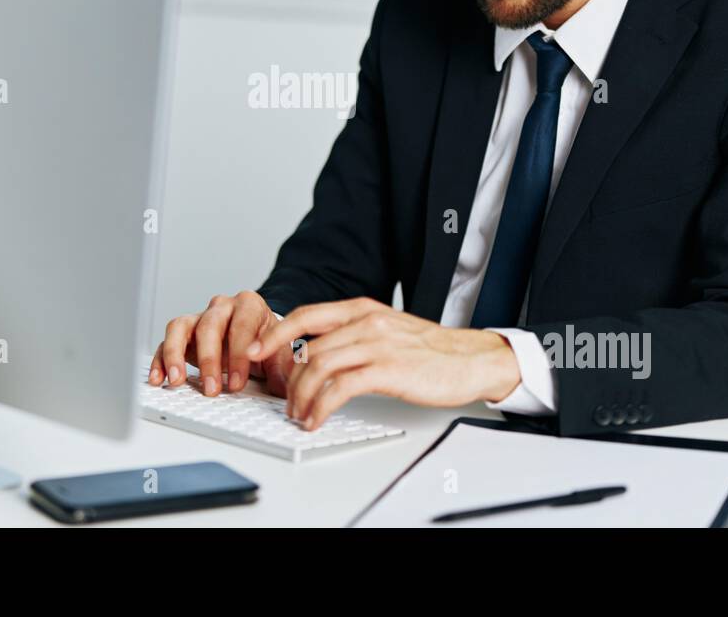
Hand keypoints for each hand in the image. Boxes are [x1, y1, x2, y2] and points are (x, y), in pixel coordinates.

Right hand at [149, 291, 294, 396]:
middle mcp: (222, 307)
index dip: (239, 354)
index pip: (242, 325)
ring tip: (177, 380)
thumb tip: (288, 386)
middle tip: (211, 390)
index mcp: (249, 305)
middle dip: (209, 360)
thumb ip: (284, 367)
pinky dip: (160, 360)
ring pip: (180, 327)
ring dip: (176, 355)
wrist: (256, 337)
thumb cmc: (267, 343)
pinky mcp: (183, 333)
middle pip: (210, 326)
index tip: (237, 384)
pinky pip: (165, 341)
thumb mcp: (280, 353)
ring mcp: (199, 317)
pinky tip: (158, 379)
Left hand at [247, 298, 520, 428]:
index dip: (276, 333)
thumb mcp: (386, 329)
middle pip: (307, 347)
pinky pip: (340, 389)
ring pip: (319, 368)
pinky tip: (317, 419)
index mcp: (362, 309)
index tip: (255, 350)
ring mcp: (376, 344)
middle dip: (288, 378)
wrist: (471, 359)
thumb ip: (352, 334)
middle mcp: (366, 322)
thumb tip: (315, 352)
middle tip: (284, 400)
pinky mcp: (387, 370)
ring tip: (299, 414)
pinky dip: (321, 406)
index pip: (306, 315)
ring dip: (301, 396)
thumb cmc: (430, 349)